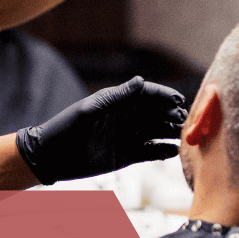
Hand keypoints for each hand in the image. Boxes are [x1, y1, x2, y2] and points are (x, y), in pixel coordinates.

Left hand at [15, 77, 187, 185]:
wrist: (52, 156)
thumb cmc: (67, 127)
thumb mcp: (91, 110)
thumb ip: (117, 97)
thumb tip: (140, 80)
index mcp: (117, 101)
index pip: (146, 94)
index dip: (163, 96)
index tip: (179, 100)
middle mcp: (125, 117)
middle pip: (155, 113)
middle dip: (172, 115)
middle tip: (186, 120)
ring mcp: (128, 136)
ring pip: (156, 132)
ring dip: (171, 132)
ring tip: (186, 136)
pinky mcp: (127, 155)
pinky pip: (150, 152)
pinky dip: (163, 151)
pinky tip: (175, 151)